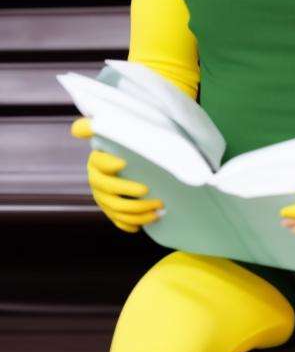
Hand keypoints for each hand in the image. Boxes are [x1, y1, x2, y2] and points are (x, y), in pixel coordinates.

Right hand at [70, 116, 162, 232]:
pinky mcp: (110, 210)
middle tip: (152, 194)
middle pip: (108, 190)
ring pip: (115, 208)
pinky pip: (117, 221)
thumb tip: (79, 127)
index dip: (109, 163)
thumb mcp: (126, 134)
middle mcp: (96, 179)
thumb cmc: (133, 147)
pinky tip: (142, 225)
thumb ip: (104, 126)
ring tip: (157, 211)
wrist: (138, 164)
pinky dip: (129, 225)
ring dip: (136, 213)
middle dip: (130, 193)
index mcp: (98, 161)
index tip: (124, 163)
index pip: (99, 162)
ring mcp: (102, 197)